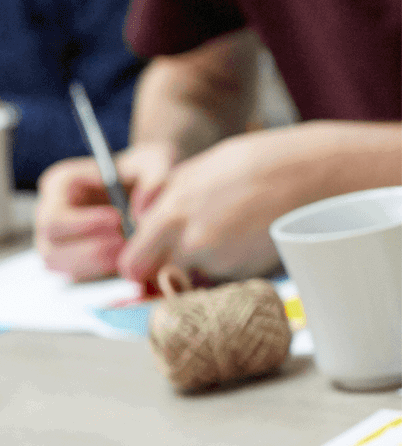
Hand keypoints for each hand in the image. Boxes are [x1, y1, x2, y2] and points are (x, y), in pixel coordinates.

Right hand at [34, 141, 176, 280]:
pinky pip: (73, 274)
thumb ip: (156, 176)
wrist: (148, 185)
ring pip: (58, 264)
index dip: (83, 224)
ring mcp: (54, 239)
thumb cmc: (146, 170)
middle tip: (126, 243)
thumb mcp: (156, 161)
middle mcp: (49, 213)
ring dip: (94, 263)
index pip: (55, 216)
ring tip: (127, 251)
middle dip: (90, 250)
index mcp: (59, 184)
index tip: (118, 219)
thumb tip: (140, 210)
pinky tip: (123, 258)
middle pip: (50, 247)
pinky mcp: (67, 259)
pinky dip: (98, 271)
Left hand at [117, 126, 327, 285]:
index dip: (138, 264)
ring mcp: (220, 261)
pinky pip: (223, 281)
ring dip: (197, 271)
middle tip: (177, 258)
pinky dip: (227, 271)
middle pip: (155, 280)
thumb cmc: (256, 163)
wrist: (315, 173)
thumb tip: (141, 220)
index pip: (131, 264)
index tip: (147, 258)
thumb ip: (163, 199)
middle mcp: (189, 242)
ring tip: (225, 240)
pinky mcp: (247, 272)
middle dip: (160, 274)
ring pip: (191, 281)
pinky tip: (246, 245)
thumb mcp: (198, 169)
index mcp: (170, 213)